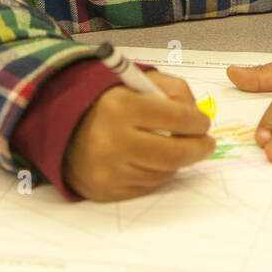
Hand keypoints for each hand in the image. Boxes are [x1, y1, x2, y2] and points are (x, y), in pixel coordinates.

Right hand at [62, 70, 216, 201]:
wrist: (65, 130)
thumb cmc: (108, 103)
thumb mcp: (137, 81)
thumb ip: (172, 89)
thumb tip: (197, 114)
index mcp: (120, 106)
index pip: (176, 117)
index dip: (198, 121)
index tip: (203, 123)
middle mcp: (112, 141)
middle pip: (174, 153)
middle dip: (198, 148)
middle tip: (207, 144)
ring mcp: (109, 170)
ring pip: (164, 172)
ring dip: (176, 161)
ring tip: (171, 146)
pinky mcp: (107, 190)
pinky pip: (148, 186)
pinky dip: (157, 173)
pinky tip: (150, 159)